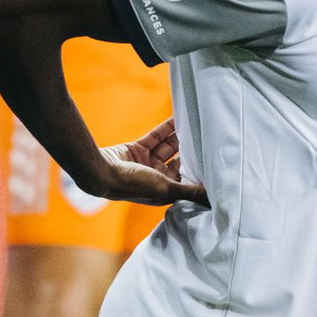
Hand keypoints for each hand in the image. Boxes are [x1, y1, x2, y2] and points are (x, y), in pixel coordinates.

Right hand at [91, 118, 207, 206]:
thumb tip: (213, 198)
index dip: (198, 171)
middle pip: (179, 161)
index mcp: (165, 192)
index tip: (214, 160)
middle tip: (208, 138)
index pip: (186, 180)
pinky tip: (178, 117)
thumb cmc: (134, 186)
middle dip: (191, 151)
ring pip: (168, 147)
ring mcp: (147, 163)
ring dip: (180, 136)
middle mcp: (157, 178)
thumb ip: (190, 191)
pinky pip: (156, 137)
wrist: (102, 173)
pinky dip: (166, 128)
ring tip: (196, 124)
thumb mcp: (167, 189)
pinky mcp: (138, 149)